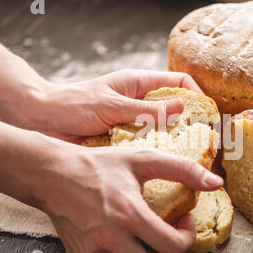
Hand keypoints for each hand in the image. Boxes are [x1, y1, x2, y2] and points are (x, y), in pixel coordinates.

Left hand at [29, 69, 202, 142]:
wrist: (42, 122)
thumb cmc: (72, 105)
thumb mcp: (111, 105)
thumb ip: (145, 109)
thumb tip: (182, 109)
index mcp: (139, 85)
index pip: (179, 83)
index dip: (198, 96)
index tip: (210, 115)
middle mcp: (141, 104)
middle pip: (177, 110)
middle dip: (193, 123)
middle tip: (208, 143)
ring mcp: (135, 124)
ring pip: (165, 131)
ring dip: (177, 143)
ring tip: (193, 159)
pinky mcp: (126, 142)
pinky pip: (148, 148)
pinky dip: (159, 156)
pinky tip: (167, 169)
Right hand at [37, 144, 222, 252]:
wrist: (52, 176)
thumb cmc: (98, 165)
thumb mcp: (142, 159)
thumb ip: (183, 169)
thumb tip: (216, 183)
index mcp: (128, 215)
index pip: (173, 248)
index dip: (188, 237)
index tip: (184, 221)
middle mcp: (110, 242)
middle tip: (172, 237)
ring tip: (151, 235)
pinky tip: (127, 236)